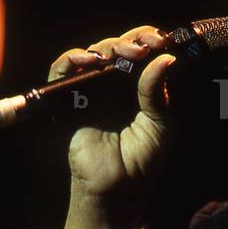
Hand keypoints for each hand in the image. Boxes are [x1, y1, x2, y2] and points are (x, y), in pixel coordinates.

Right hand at [47, 25, 179, 208]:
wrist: (118, 189)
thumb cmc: (143, 160)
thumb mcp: (160, 123)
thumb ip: (158, 91)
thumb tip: (165, 57)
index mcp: (140, 86)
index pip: (142, 51)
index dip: (148, 40)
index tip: (159, 41)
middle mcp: (115, 85)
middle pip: (117, 47)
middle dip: (130, 41)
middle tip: (141, 49)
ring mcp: (90, 91)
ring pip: (92, 54)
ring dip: (105, 47)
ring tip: (118, 55)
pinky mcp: (66, 100)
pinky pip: (62, 71)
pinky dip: (71, 59)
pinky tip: (88, 60)